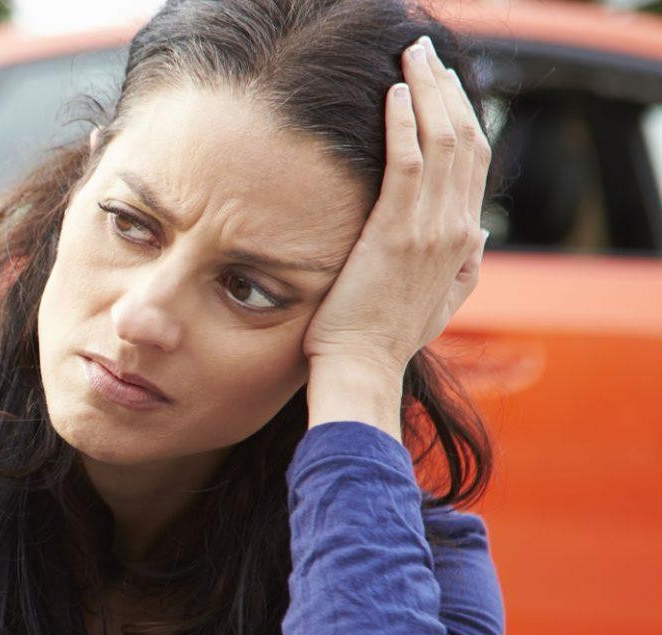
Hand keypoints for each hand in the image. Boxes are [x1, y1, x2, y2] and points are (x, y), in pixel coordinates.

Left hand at [301, 34, 492, 378]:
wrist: (361, 368)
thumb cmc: (384, 339)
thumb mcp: (441, 301)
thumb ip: (465, 265)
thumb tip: (480, 232)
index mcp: (465, 241)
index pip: (473, 162)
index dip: (461, 116)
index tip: (442, 86)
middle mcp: (457, 229)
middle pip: (464, 140)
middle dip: (447, 90)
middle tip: (425, 56)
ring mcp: (429, 230)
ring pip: (441, 142)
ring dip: (427, 92)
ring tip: (411, 58)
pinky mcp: (396, 233)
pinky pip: (407, 164)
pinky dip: (403, 124)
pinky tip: (394, 95)